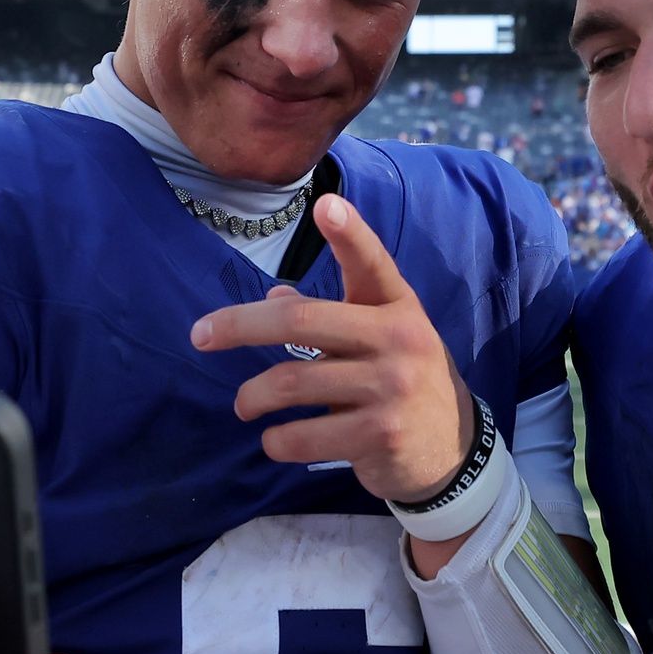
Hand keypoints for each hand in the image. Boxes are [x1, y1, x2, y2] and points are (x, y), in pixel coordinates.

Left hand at [191, 192, 473, 503]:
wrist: (451, 448)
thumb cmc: (402, 380)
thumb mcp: (380, 339)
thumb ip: (332, 318)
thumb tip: (275, 297)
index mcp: (397, 308)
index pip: (372, 264)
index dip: (349, 233)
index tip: (326, 205)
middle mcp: (399, 339)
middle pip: (301, 320)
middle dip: (240, 326)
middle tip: (201, 336)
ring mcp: (392, 388)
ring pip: (292, 383)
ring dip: (253, 397)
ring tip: (245, 405)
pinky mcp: (381, 434)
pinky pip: (304, 435)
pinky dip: (277, 440)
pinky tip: (276, 439)